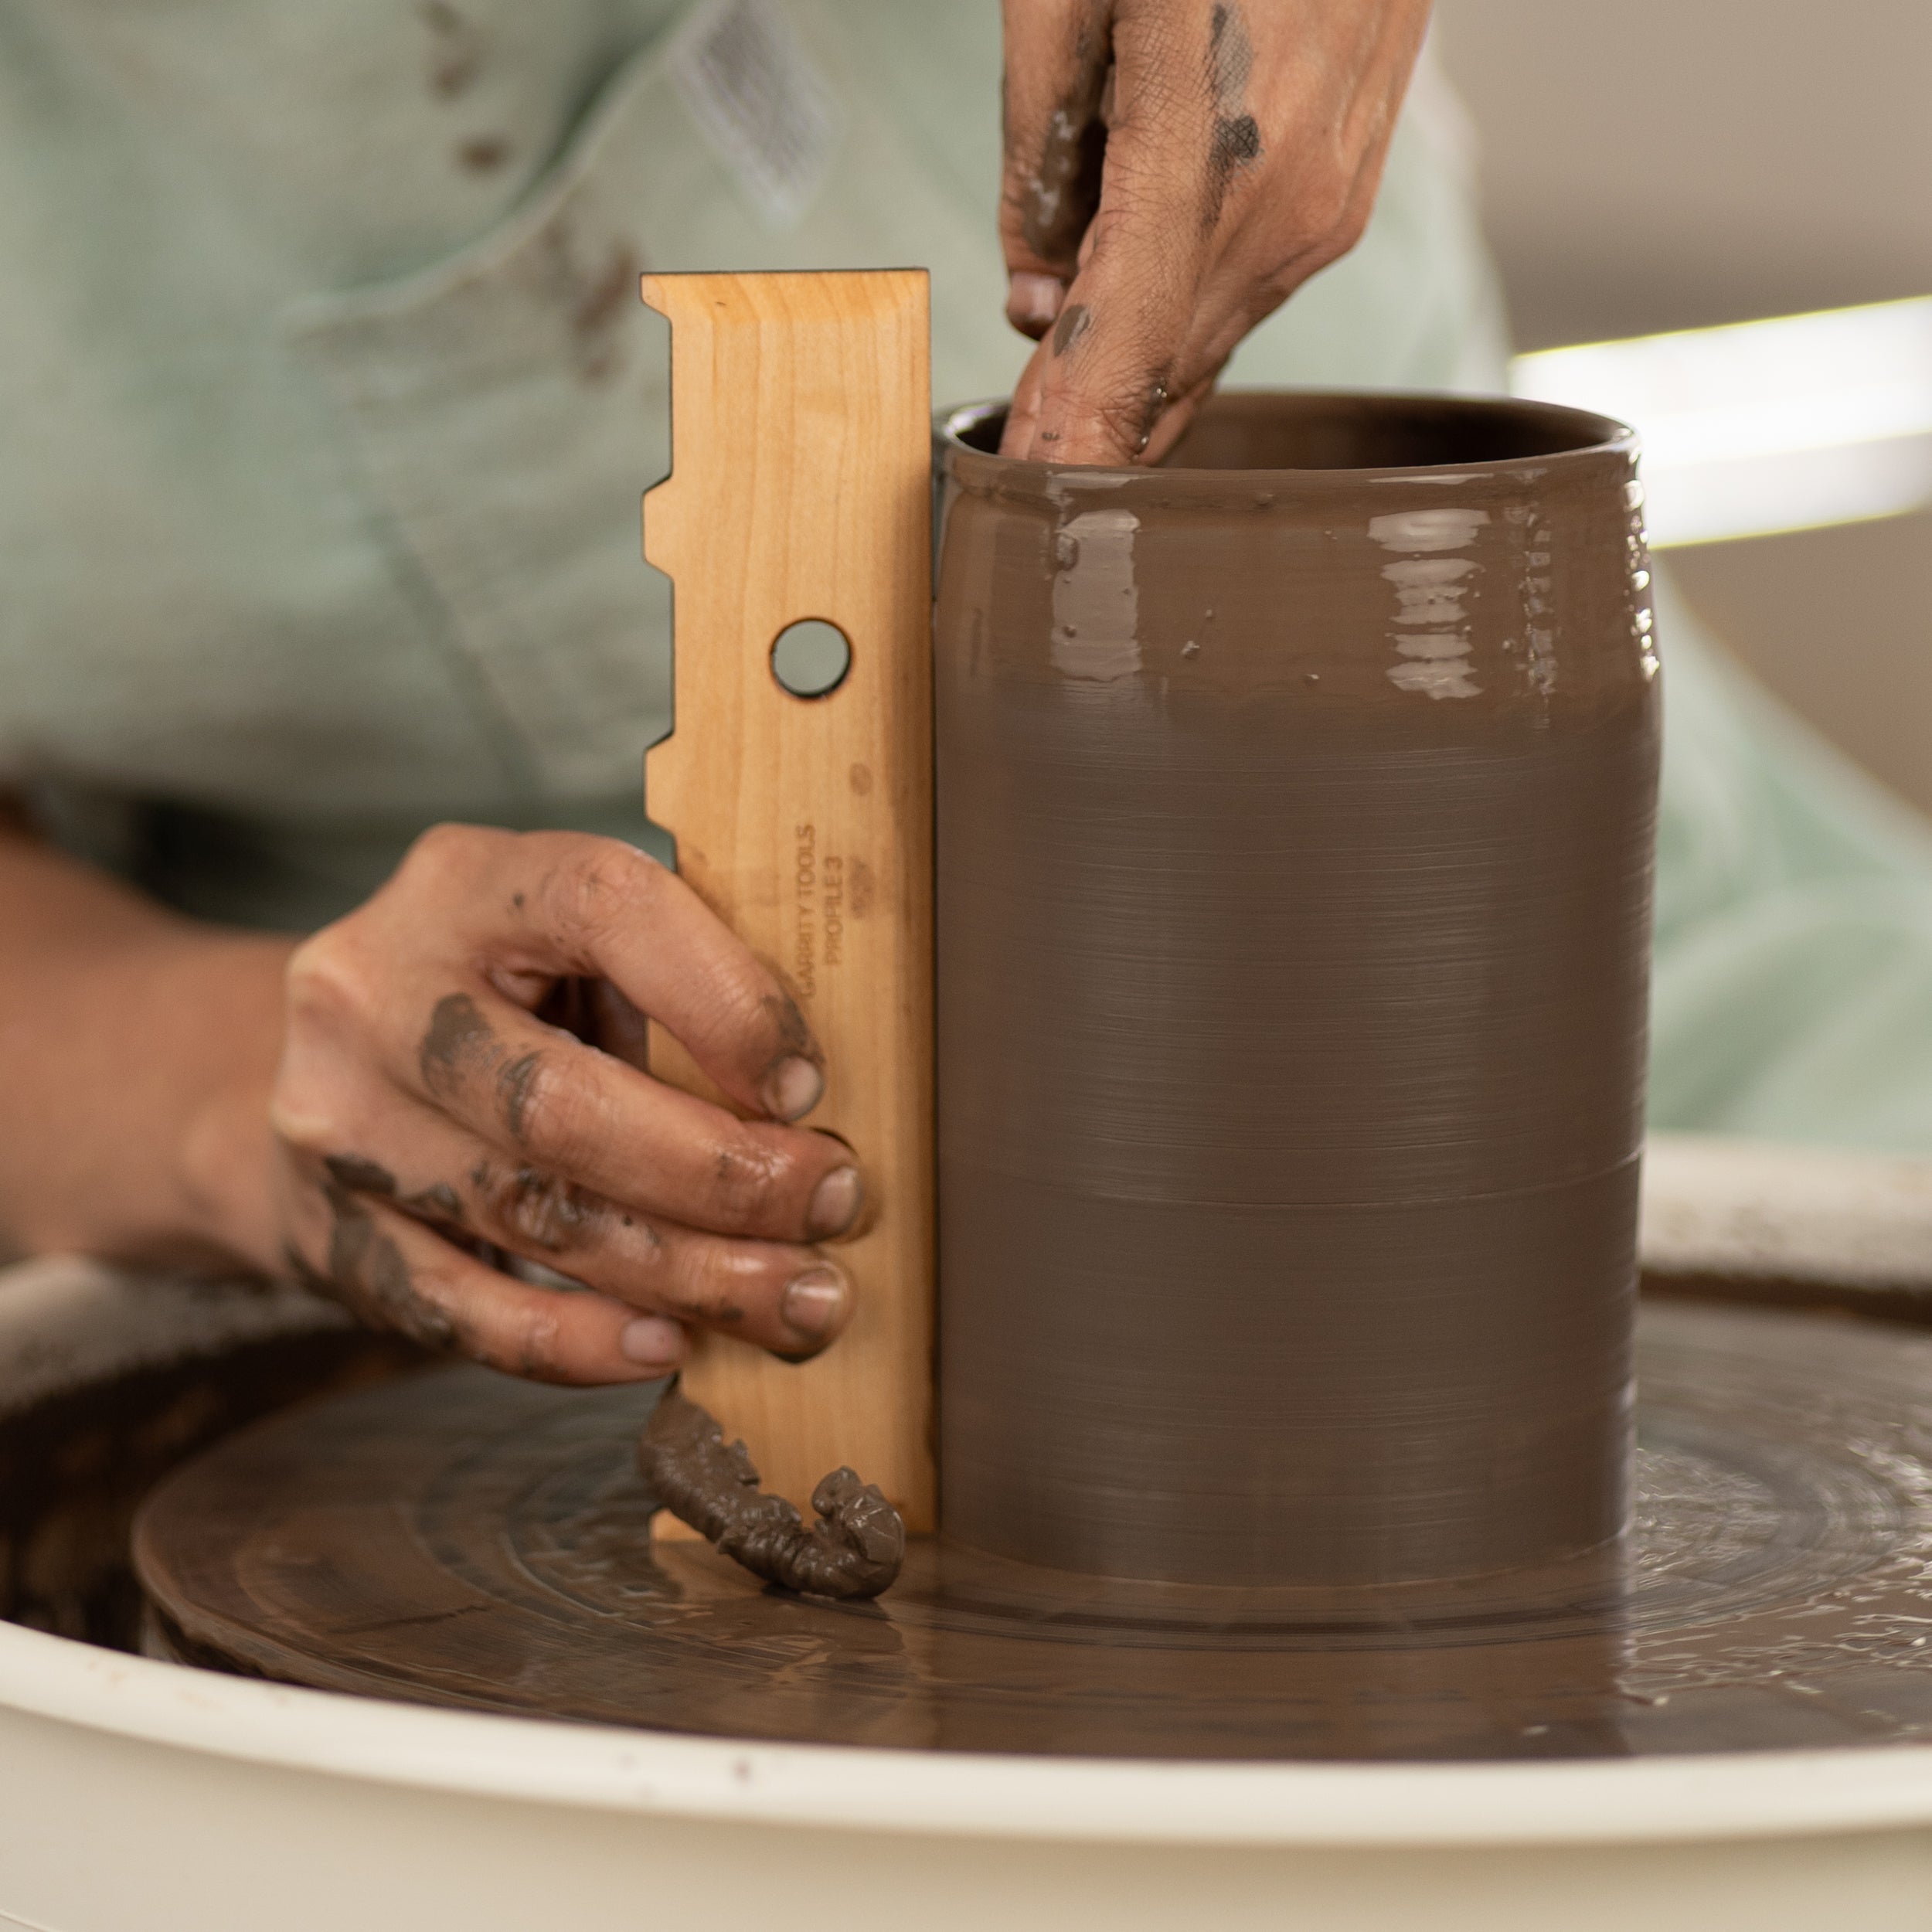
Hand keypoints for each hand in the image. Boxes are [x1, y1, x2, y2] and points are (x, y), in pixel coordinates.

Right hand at [240, 827, 861, 1383]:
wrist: (298, 1059)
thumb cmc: (500, 992)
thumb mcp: (576, 939)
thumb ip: (675, 978)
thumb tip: (813, 1102)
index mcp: (465, 883)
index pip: (606, 909)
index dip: (724, 1001)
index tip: (808, 1084)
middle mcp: (378, 994)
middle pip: (560, 1104)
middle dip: (722, 1175)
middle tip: (833, 1207)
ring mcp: (341, 1121)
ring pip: (530, 1216)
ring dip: (685, 1275)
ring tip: (796, 1302)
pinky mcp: (329, 1232)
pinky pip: (461, 1313)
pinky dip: (577, 1342)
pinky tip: (667, 1346)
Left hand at [997, 0, 1431, 462]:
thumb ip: (1039, 158)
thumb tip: (1032, 297)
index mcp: (1203, 165)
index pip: (1120, 364)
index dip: (1066, 450)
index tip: (1021, 512)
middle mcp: (1285, 215)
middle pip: (1165, 376)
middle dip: (1087, 431)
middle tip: (1020, 475)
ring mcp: (1327, 209)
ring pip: (1206, 339)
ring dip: (1132, 372)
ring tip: (1057, 394)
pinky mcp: (1345, 191)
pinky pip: (1245, 290)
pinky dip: (1179, 315)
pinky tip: (1128, 310)